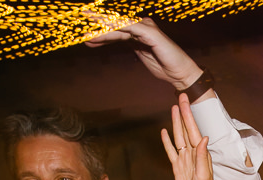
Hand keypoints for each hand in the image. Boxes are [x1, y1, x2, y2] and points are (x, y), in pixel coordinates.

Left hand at [84, 17, 201, 89]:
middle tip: (81, 27)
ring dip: (103, 28)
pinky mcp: (150, 33)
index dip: (100, 32)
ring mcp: (146, 28)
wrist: (181, 73)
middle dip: (98, 26)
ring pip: (120, 26)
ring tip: (89, 32)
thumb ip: (128, 45)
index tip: (86, 35)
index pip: (116, 29)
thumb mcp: (141, 54)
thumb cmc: (164, 65)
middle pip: (116, 24)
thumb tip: (113, 42)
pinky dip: (117, 29)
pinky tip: (106, 31)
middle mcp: (142, 26)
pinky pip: (130, 29)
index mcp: (139, 31)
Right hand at [161, 95, 213, 179]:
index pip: (193, 130)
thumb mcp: (204, 175)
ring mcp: (184, 159)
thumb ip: (202, 156)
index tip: (185, 101)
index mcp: (200, 153)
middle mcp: (192, 153)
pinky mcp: (177, 166)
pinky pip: (171, 151)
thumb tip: (203, 138)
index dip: (188, 115)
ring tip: (173, 109)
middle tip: (180, 97)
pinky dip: (167, 141)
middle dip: (183, 113)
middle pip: (185, 129)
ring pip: (178, 136)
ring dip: (176, 123)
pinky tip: (164, 131)